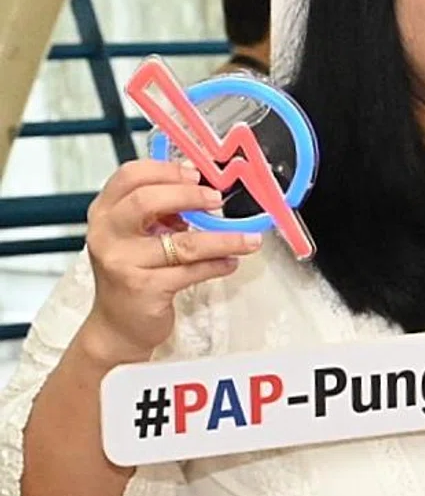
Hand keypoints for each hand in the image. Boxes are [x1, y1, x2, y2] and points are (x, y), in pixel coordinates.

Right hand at [76, 159, 261, 362]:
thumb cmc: (134, 272)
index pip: (129, 176)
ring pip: (181, 243)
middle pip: (146, 201)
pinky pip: (191, 271)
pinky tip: (231, 262)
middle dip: (189, 196)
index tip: (196, 174)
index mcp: (105, 212)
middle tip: (218, 199)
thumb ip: (162, 210)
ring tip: (248, 239)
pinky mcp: (143, 289)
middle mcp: (107, 234)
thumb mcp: (139, 234)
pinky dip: (217, 265)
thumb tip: (204, 189)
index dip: (166, 170)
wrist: (118, 324)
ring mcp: (122, 262)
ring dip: (223, 239)